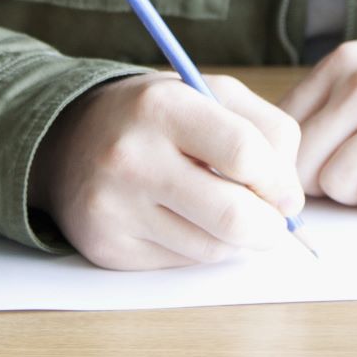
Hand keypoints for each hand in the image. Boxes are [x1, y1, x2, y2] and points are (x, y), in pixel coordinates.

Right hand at [32, 72, 305, 269]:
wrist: (66, 140)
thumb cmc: (154, 116)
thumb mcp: (208, 92)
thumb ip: (265, 128)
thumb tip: (290, 195)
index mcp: (161, 106)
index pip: (244, 153)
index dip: (280, 182)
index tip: (288, 194)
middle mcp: (131, 157)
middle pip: (232, 215)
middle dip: (269, 227)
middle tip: (273, 222)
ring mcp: (115, 207)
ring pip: (212, 248)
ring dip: (236, 240)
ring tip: (226, 214)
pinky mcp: (108, 248)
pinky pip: (182, 263)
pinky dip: (200, 249)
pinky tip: (186, 222)